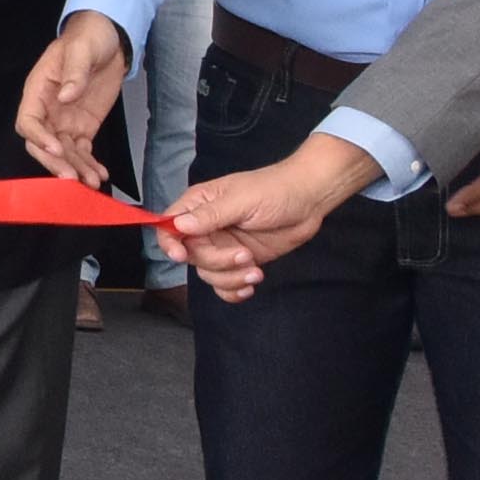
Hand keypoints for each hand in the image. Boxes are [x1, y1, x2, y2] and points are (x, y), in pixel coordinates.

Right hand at [14, 10, 135, 188]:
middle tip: (72, 178)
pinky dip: (89, 165)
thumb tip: (67, 96)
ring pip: (64, 154)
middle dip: (56, 163)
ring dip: (76, 169)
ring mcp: (65, 122)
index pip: (28, 121)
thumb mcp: (81, 49)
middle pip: (42, 144)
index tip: (57, 148)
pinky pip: (82, 151)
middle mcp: (48, 111)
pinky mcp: (83, 127)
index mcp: (38, 90)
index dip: (38, 137)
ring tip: (92, 182)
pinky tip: (100, 174)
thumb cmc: (87, 38)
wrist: (108, 40)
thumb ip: (74, 72)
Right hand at [163, 139, 381, 296]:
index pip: (169, 227)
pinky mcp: (241, 260)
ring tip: (255, 270)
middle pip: (192, 256)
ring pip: (208, 273)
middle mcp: (207, 227)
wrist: (310, 200)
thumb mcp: (242, 200)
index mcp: (200, 205)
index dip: (169, 244)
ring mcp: (224, 245)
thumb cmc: (276, 189)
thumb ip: (210, 215)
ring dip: (230, 278)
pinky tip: (251, 285)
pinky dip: (234, 290)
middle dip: (217, 262)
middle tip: (244, 255)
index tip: (181, 256)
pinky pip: (225, 284)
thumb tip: (179, 226)